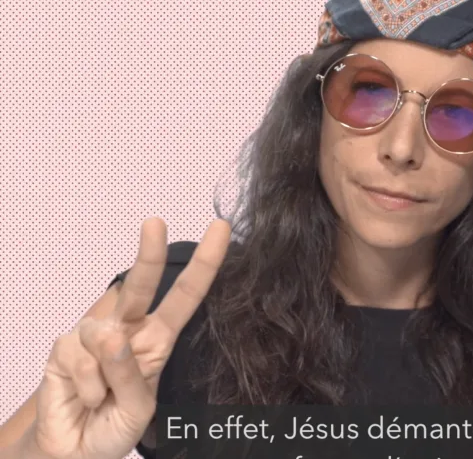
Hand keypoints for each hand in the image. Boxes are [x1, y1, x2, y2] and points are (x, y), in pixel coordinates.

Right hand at [27, 217, 230, 458]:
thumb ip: (131, 375)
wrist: (77, 452)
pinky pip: (79, 357)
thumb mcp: (140, 408)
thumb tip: (112, 336)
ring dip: (107, 373)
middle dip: (149, 254)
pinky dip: (87, 385)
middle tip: (155, 222)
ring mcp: (95, 336)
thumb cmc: (116, 425)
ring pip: (104, 333)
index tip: (221, 229)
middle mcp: (128, 330)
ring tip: (104, 397)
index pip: (186, 296)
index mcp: (158, 339)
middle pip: (141, 286)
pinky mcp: (65, 347)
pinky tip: (86, 398)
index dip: (205, 264)